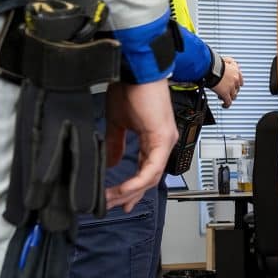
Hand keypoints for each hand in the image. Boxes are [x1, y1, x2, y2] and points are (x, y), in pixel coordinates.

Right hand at [104, 80, 177, 211]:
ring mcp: (166, 141)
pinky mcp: (162, 138)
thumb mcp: (119, 122)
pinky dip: (137, 180)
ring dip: (130, 191)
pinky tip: (124, 189)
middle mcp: (164, 143)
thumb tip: (113, 162)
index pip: (147, 171)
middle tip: (112, 206)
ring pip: (151, 177)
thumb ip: (117, 143)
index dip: (133, 188)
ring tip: (112, 199)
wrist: (135, 71)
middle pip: (150, 178)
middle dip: (130, 195)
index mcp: (154, 139)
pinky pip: (152, 167)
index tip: (118, 200)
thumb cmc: (130, 89)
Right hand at [212, 56, 243, 107]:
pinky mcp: (225, 93)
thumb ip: (226, 62)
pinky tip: (224, 105)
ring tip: (222, 97)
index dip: (236, 82)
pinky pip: (228, 102)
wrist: (208, 66)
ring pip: (234, 95)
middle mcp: (235, 78)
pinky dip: (226, 105)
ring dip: (229, 97)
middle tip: (226, 91)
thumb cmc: (211, 61)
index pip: (240, 78)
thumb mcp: (222, 59)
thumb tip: (223, 61)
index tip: (233, 84)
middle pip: (237, 88)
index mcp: (235, 69)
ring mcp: (231, 86)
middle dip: (232, 90)